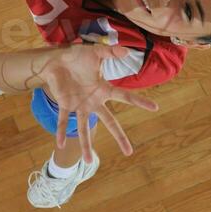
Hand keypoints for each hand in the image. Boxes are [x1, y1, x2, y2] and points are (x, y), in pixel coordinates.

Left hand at [38, 35, 158, 161]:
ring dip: (86, 145)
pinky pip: (63, 121)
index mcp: (103, 90)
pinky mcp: (65, 105)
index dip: (139, 101)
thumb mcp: (95, 53)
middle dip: (119, 137)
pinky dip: (61, 131)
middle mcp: (94, 102)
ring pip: (84, 128)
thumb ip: (110, 52)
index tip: (155, 107)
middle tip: (129, 152)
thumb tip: (127, 51)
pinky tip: (60, 144)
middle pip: (110, 122)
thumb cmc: (77, 56)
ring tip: (88, 161)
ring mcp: (79, 106)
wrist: (56, 60)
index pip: (125, 97)